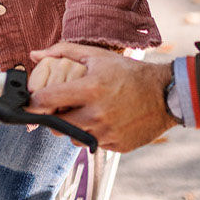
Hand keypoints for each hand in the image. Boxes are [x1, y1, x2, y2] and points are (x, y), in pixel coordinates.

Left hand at [27, 42, 176, 151]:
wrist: (165, 94)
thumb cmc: (129, 73)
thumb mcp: (98, 56)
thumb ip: (63, 53)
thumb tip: (35, 55)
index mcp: (90, 89)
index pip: (46, 100)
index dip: (35, 102)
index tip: (34, 101)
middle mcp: (96, 114)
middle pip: (56, 125)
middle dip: (54, 116)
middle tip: (63, 106)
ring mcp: (107, 133)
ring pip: (73, 137)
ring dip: (74, 126)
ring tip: (87, 112)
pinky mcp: (116, 146)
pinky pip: (93, 143)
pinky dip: (93, 133)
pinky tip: (105, 120)